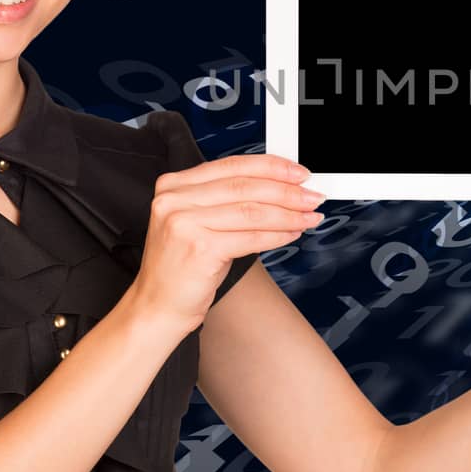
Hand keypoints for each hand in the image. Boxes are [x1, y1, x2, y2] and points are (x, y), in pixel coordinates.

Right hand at [134, 154, 325, 331]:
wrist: (158, 306)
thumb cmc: (182, 266)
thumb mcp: (198, 223)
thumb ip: (226, 200)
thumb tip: (278, 187)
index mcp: (174, 185)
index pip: (232, 166)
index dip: (271, 166)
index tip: (298, 171)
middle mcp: (175, 199)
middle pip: (245, 186)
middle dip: (287, 190)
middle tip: (312, 195)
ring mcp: (184, 223)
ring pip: (252, 211)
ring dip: (289, 213)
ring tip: (309, 215)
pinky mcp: (199, 248)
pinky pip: (251, 237)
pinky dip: (278, 235)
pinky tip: (293, 233)